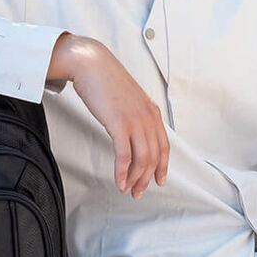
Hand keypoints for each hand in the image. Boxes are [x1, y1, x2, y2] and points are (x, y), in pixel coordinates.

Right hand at [48, 32, 169, 198]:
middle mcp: (148, 117)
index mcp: (152, 112)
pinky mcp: (119, 123)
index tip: (158, 180)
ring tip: (127, 189)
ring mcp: (135, 120)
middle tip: (138, 192)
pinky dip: (122, 172)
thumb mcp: (128, 99)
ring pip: (142, 159)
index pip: (164, 146)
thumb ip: (135, 115)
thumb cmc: (105, 80)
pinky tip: (119, 181)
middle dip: (146, 178)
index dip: (162, 166)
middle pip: (153, 156)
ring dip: (135, 178)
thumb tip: (132, 133)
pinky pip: (125, 155)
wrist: (91, 64)